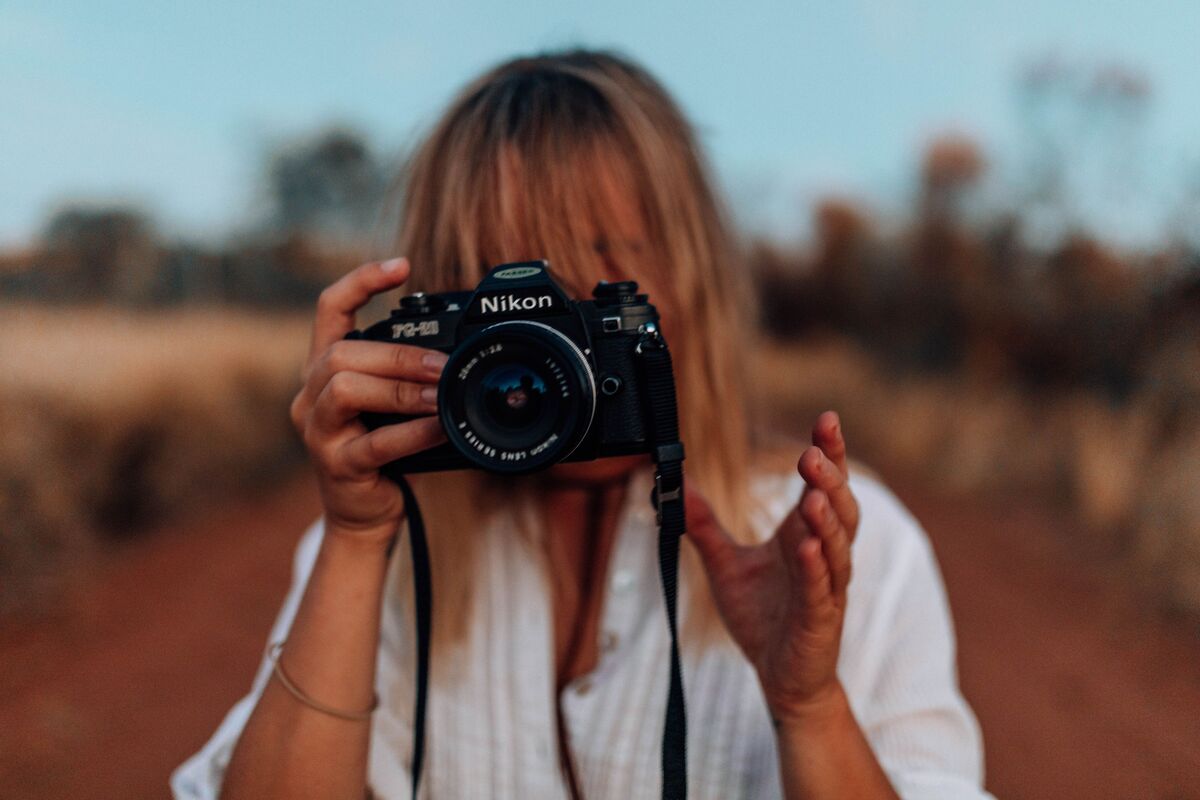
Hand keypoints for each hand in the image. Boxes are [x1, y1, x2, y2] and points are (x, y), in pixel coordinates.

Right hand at [289, 257, 447, 542]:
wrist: (365, 516)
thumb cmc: (384, 453)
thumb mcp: (391, 405)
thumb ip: (407, 375)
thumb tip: (460, 352)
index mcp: (325, 369)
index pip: (329, 309)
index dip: (361, 281)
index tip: (402, 265)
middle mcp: (311, 395)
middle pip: (341, 352)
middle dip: (397, 354)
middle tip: (443, 364)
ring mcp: (318, 432)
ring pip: (345, 389)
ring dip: (399, 388)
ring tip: (439, 395)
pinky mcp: (336, 467)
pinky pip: (373, 443)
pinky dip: (411, 433)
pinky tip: (439, 429)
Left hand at [685, 411, 859, 721]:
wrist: (780, 677)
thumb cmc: (763, 618)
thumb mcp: (725, 565)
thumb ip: (705, 526)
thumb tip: (675, 487)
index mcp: (805, 535)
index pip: (823, 485)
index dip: (829, 452)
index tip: (826, 419)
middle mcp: (823, 554)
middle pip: (839, 507)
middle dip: (830, 477)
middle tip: (813, 451)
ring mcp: (826, 587)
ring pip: (838, 545)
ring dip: (827, 518)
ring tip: (813, 492)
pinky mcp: (819, 618)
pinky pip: (820, 589)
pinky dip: (815, 566)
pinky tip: (807, 547)